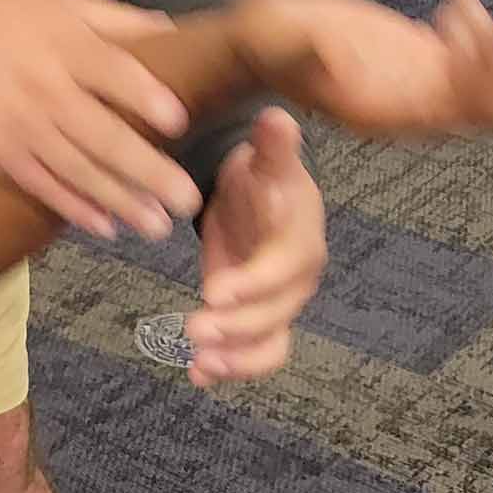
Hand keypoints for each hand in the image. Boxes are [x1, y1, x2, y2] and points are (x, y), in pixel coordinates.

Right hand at [0, 0, 203, 240]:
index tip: (178, 121)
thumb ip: (114, 19)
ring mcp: (20, 128)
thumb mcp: (59, 2)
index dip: (144, 96)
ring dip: (118, 200)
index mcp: (65, 47)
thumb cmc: (4, 21)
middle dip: (146, 170)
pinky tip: (105, 227)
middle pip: (101, 134)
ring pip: (76, 169)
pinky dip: (72, 208)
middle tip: (186, 200)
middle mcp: (46, 91)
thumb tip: (168, 30)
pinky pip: (40, 185)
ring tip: (156, 226)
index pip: (112, 73)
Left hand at [184, 109, 323, 384]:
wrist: (266, 200)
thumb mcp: (267, 160)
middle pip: (274, 315)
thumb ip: (272, 147)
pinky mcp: (260, 322)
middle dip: (236, 328)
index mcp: (300, 240)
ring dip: (236, 360)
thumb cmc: (266, 178)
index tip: (214, 292)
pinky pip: (254, 354)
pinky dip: (228, 369)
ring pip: (270, 344)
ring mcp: (281, 306)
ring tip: (198, 363)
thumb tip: (277, 118)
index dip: (253, 284)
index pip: (282, 269)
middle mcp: (296, 281)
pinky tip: (197, 374)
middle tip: (192, 329)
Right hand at [240, 0, 492, 139]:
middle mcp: (411, 106)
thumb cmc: (267, 47)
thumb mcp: (279, 45)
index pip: (454, 112)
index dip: (483, 80)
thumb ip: (306, 53)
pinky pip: (481, 64)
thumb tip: (330, 54)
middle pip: (489, 110)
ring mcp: (424, 84)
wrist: (265, 40)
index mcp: (383, 112)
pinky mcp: (427, 60)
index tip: (491, 39)